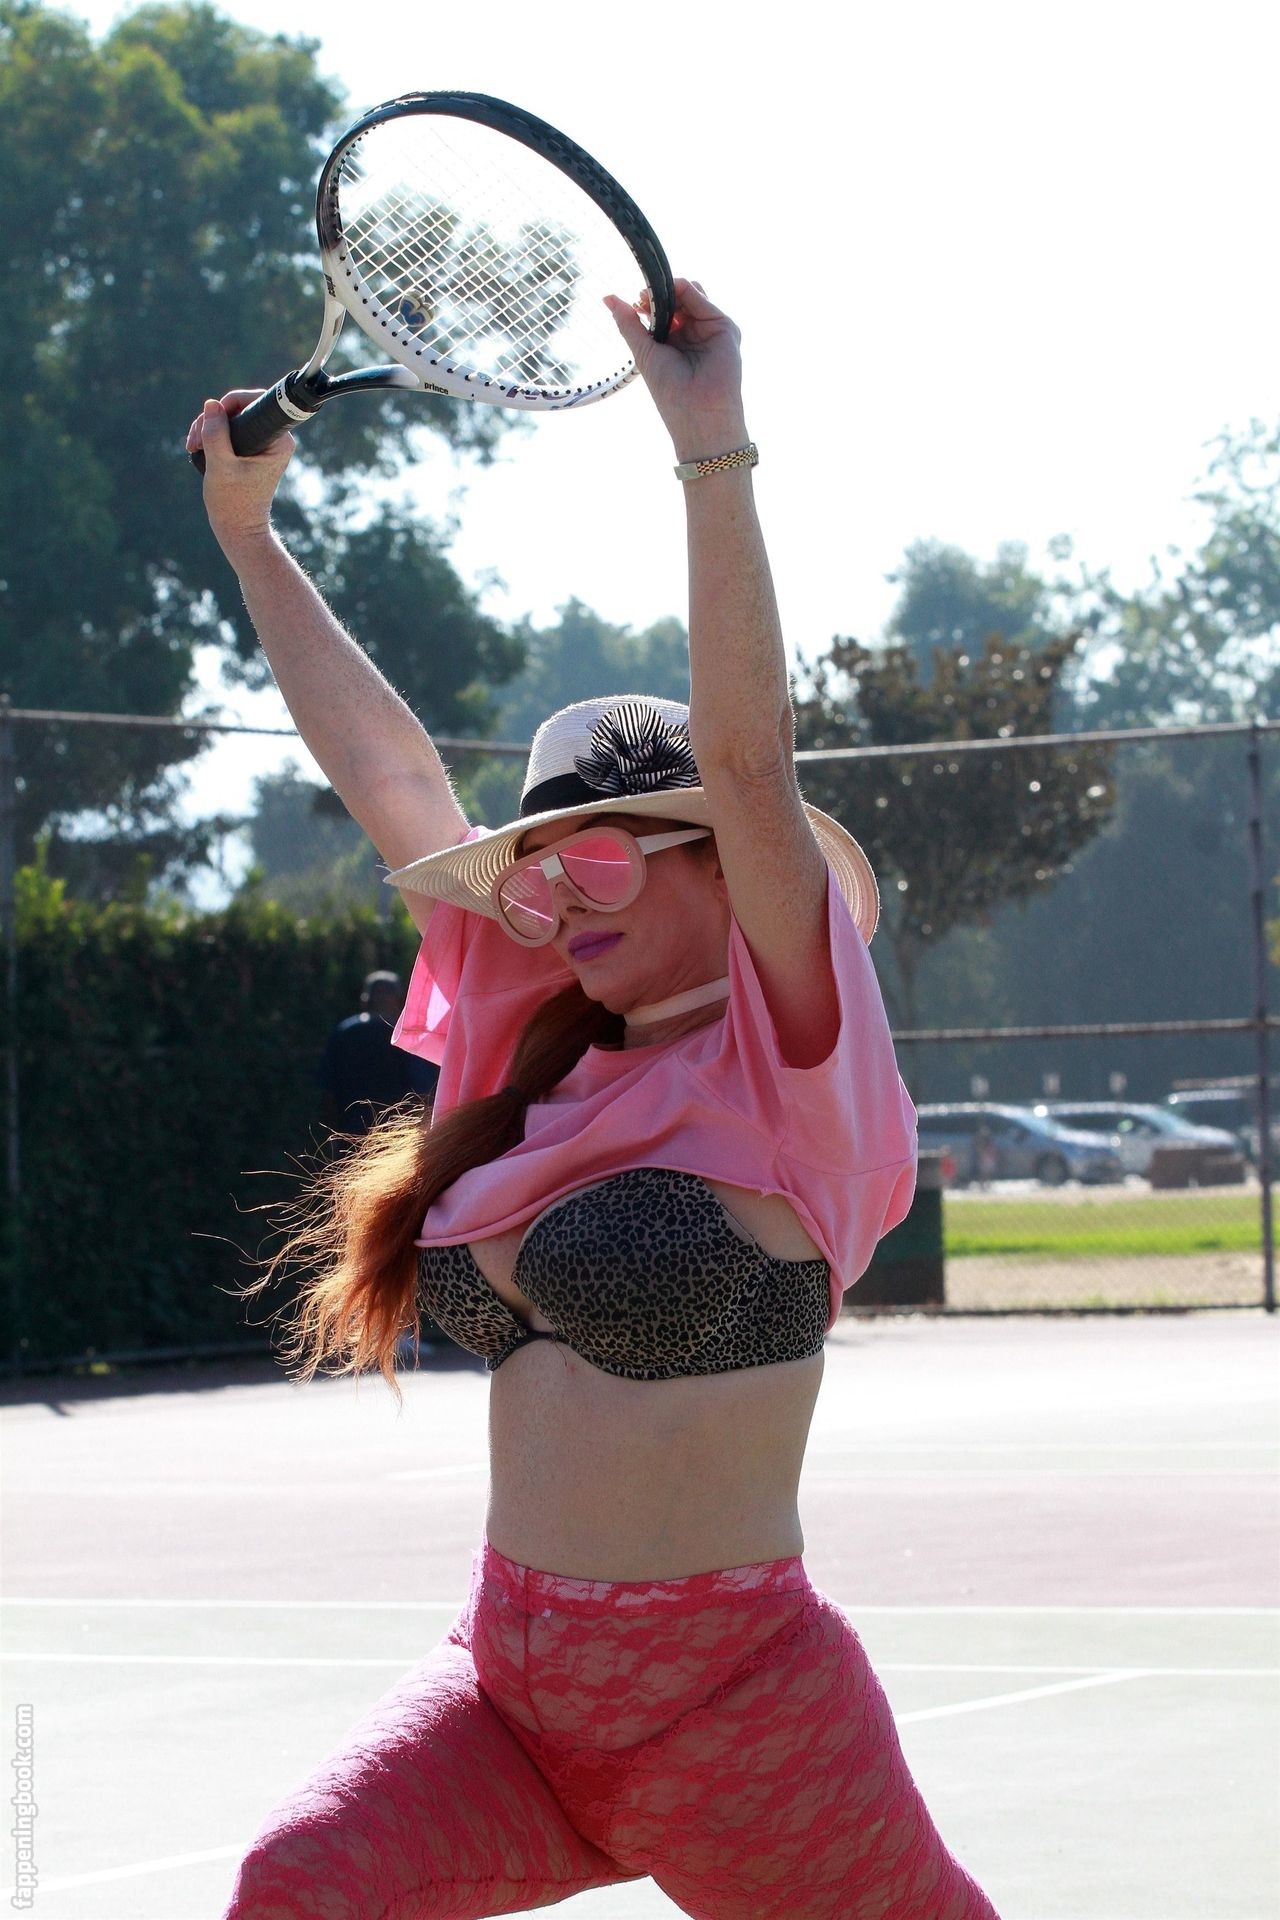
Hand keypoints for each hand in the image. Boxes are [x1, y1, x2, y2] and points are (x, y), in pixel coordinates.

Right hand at [185, 392, 294, 559]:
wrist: (238, 529)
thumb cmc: (234, 502)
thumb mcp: (220, 465)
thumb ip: (216, 433)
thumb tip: (211, 404)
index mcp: (278, 440)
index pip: (256, 401)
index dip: (230, 403)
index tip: (211, 418)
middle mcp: (274, 438)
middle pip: (240, 408)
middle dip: (213, 418)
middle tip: (196, 439)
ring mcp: (262, 444)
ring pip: (230, 418)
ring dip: (207, 427)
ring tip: (193, 446)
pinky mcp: (250, 450)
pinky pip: (229, 430)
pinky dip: (211, 435)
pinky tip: (197, 448)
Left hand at [604, 278, 747, 460]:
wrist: (699, 412)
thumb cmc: (670, 391)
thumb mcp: (643, 352)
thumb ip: (628, 324)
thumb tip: (607, 297)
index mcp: (672, 341)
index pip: (662, 310)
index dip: (648, 302)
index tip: (635, 302)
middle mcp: (691, 334)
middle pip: (677, 299)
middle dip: (659, 294)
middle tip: (643, 298)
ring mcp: (708, 329)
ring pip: (692, 294)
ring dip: (672, 289)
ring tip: (657, 299)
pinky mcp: (724, 327)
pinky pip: (703, 300)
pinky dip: (687, 290)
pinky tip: (674, 292)